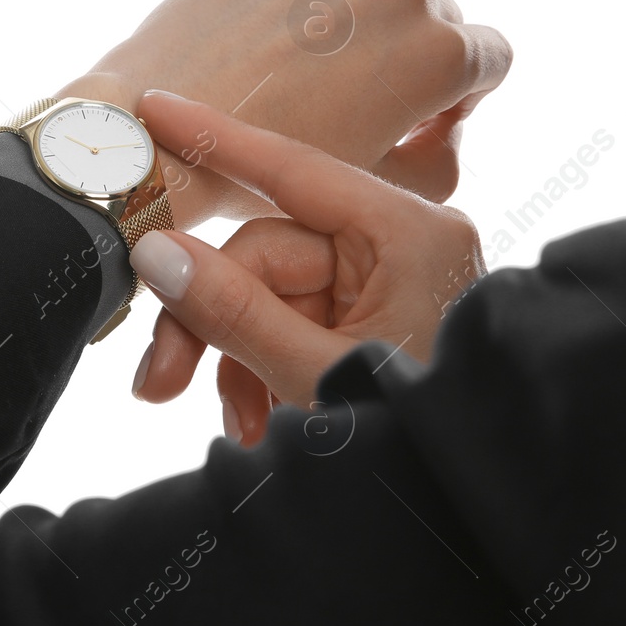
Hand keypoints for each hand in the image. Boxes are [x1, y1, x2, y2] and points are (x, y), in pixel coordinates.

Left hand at [53, 0, 511, 230]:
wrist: (156, 138)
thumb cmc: (265, 183)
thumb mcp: (377, 193)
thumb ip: (442, 158)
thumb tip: (445, 124)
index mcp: (440, 51)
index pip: (489, 57)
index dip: (461, 94)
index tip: (421, 115)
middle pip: (433, 14)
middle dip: (407, 54)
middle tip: (354, 102)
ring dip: (354, 25)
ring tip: (297, 79)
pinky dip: (302, 3)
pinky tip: (262, 51)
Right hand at [125, 90, 483, 444]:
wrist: (474, 517)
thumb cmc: (416, 441)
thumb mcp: (316, 376)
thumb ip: (233, 312)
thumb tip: (157, 251)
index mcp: (410, 235)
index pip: (293, 170)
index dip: (215, 141)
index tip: (152, 108)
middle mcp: (400, 246)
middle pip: (264, 254)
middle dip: (210, 321)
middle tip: (159, 383)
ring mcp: (387, 286)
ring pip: (268, 296)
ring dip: (237, 361)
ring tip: (243, 428)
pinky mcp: (373, 322)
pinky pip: (293, 326)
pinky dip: (264, 372)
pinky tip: (262, 424)